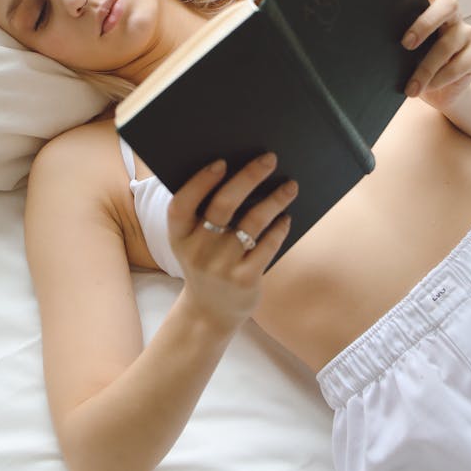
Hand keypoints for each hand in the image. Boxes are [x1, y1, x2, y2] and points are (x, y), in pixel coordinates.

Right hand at [167, 153, 296, 331]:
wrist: (210, 312)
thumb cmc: (205, 262)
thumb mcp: (192, 242)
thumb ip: (204, 214)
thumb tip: (242, 171)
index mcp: (179, 236)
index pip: (182, 204)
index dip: (200, 181)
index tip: (222, 162)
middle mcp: (198, 250)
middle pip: (223, 205)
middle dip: (249, 177)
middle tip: (269, 158)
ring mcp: (221, 266)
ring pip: (252, 222)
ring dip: (275, 199)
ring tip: (290, 186)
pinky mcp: (245, 279)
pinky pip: (267, 245)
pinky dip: (280, 227)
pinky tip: (286, 217)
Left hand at [401, 0, 470, 111]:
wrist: (441, 94)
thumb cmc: (414, 66)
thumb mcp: (402, 52)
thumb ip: (395, 38)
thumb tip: (364, 38)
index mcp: (429, 8)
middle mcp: (451, 15)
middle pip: (446, 5)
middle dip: (425, 23)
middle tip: (405, 44)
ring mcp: (467, 33)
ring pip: (449, 43)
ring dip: (427, 67)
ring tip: (411, 87)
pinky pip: (460, 64)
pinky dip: (441, 78)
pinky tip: (427, 88)